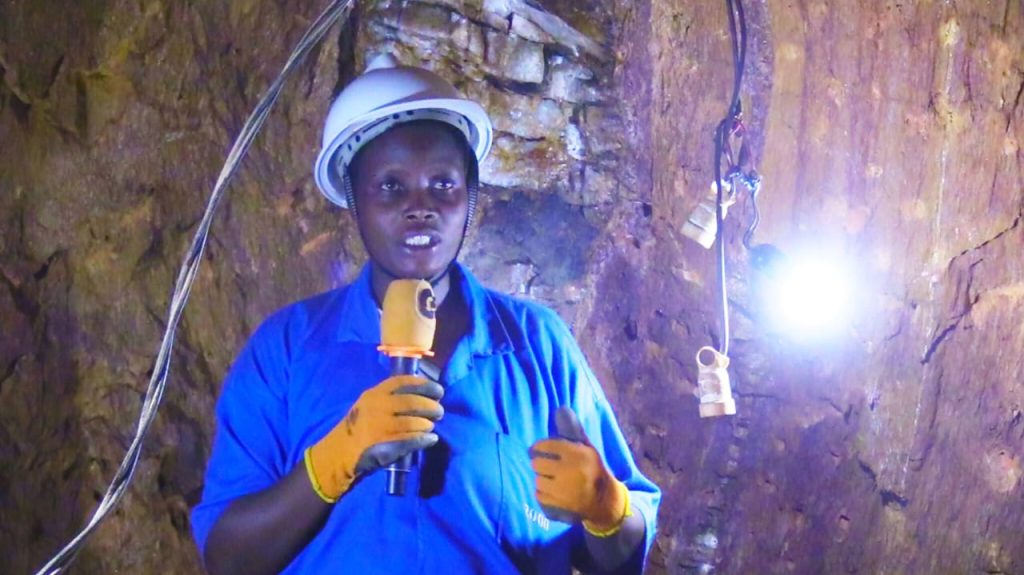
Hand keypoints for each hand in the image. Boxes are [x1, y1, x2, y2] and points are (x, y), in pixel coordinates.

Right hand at [306, 375, 443, 500]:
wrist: (338, 454)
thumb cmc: (359, 428)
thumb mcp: (370, 405)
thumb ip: (391, 398)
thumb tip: (424, 396)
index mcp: (374, 394)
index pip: (404, 382)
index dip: (425, 385)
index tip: (438, 390)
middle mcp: (377, 407)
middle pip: (413, 402)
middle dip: (431, 406)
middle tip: (439, 411)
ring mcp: (380, 427)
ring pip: (414, 423)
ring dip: (427, 424)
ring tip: (431, 427)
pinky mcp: (384, 446)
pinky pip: (411, 441)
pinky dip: (424, 440)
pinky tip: (431, 439)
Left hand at [529, 407, 628, 532]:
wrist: (604, 501)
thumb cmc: (594, 470)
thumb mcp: (589, 449)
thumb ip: (574, 432)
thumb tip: (561, 410)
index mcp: (577, 454)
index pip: (546, 445)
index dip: (538, 447)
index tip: (536, 449)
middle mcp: (568, 471)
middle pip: (537, 463)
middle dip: (539, 464)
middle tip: (544, 465)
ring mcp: (562, 489)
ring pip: (537, 480)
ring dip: (541, 479)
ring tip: (549, 479)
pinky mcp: (558, 504)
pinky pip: (539, 495)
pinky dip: (543, 493)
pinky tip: (551, 490)